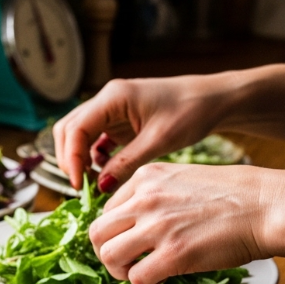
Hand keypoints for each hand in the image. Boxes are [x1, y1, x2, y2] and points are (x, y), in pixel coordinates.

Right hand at [53, 74, 236, 190]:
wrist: (215, 100)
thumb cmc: (192, 112)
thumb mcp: (159, 141)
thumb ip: (126, 164)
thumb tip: (100, 186)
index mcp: (113, 97)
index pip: (75, 129)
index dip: (71, 158)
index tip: (78, 184)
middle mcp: (107, 101)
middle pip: (69, 130)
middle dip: (69, 159)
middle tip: (81, 185)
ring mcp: (111, 111)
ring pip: (78, 136)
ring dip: (80, 159)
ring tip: (93, 182)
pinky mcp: (119, 122)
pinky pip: (94, 141)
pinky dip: (93, 158)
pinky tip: (106, 172)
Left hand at [88, 163, 281, 283]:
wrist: (267, 204)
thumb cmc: (235, 194)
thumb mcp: (183, 178)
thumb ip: (155, 195)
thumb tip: (137, 223)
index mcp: (146, 178)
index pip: (106, 210)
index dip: (115, 231)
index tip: (128, 241)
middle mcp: (145, 199)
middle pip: (97, 233)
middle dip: (106, 252)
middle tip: (124, 262)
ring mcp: (157, 226)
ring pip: (108, 256)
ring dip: (119, 271)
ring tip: (138, 272)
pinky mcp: (173, 253)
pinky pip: (137, 277)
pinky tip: (159, 279)